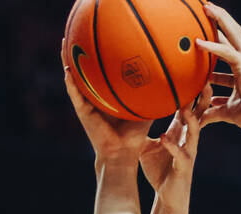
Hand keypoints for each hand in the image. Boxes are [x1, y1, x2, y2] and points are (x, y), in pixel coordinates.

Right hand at [62, 40, 151, 161]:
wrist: (123, 155)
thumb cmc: (134, 136)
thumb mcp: (146, 110)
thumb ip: (156, 96)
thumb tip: (174, 81)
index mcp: (108, 96)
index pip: (103, 71)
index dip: (101, 54)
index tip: (102, 36)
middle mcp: (95, 97)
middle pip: (86, 69)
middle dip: (82, 50)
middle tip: (80, 31)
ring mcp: (87, 103)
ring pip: (75, 78)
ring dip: (69, 60)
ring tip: (66, 42)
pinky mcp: (83, 112)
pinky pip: (75, 95)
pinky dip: (71, 83)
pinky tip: (68, 71)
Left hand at [139, 84, 209, 213]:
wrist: (169, 196)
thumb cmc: (160, 170)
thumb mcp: (149, 145)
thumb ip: (143, 129)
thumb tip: (128, 112)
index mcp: (180, 133)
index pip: (188, 107)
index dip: (192, 91)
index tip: (193, 72)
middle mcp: (188, 140)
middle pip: (199, 115)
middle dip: (202, 99)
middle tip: (204, 80)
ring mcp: (188, 152)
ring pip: (194, 132)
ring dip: (191, 120)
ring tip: (187, 109)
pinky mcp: (184, 167)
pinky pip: (180, 154)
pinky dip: (172, 146)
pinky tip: (165, 138)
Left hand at [195, 4, 240, 129]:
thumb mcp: (227, 112)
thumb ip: (214, 112)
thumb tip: (201, 119)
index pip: (229, 42)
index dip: (218, 31)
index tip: (205, 22)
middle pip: (232, 31)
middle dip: (219, 16)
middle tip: (205, 5)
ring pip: (232, 33)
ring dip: (218, 19)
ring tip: (205, 7)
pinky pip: (226, 52)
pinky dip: (213, 47)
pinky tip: (198, 43)